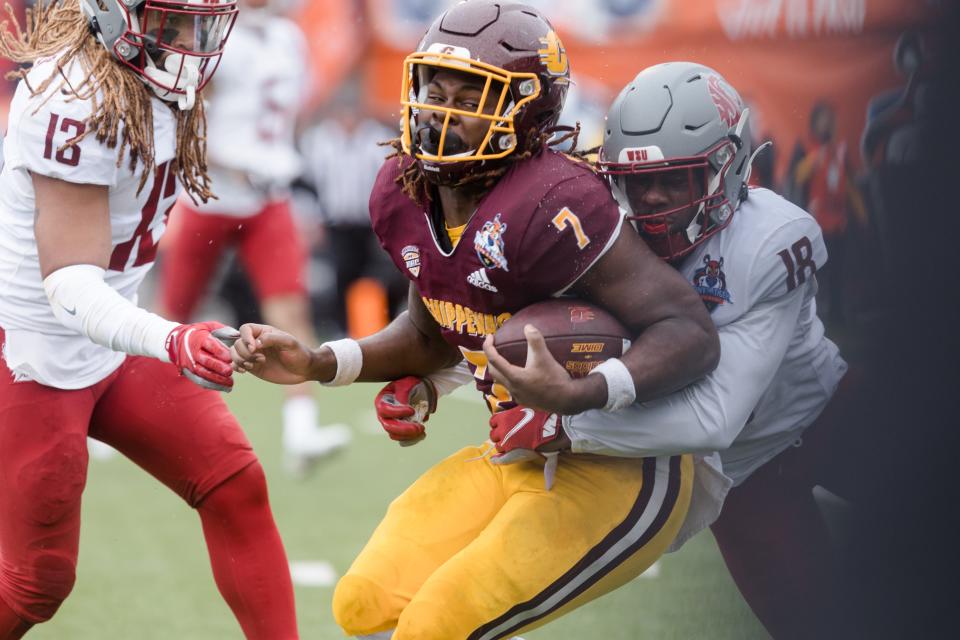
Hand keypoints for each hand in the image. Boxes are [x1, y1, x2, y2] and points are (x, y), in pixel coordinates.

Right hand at [166, 322, 236, 391]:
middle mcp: (193, 352)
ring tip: (230, 383)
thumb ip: (223, 330)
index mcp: (199, 339)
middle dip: (218, 367)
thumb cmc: (200, 332)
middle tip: (230, 371)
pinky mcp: (189, 372)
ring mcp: (190, 363)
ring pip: (203, 373)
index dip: (220, 352)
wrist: (178, 341)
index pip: (210, 345)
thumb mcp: (209, 326)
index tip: (230, 357)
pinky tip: (224, 388)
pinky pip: (200, 380)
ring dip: (217, 379)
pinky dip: (212, 385)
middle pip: (205, 361)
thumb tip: (238, 335)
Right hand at [231, 323, 314, 384]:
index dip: (245, 338)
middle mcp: (256, 342)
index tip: (255, 348)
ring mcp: (253, 355)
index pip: (245, 329)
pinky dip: (236, 367)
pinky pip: (236, 364)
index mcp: (264, 333)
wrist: (303, 370)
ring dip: (240, 360)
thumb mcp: (289, 343)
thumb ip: (272, 339)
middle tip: (262, 359)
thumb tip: (255, 342)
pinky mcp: (252, 366)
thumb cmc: (299, 353)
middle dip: (246, 352)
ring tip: (253, 365)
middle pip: (238, 343)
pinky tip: (246, 370)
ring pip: (234, 353)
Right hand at [374, 377, 436, 445]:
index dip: (397, 413)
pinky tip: (422, 435)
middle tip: (420, 427)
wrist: (419, 390)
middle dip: (405, 429)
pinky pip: (403, 439)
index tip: (412, 410)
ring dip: (409, 436)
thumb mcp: (406, 384)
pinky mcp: (399, 431)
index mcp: (382, 401)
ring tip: (422, 429)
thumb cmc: (410, 385)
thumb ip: (403, 395)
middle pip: (389, 427)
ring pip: (395, 435)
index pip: (385, 410)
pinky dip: (412, 439)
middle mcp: (384, 415)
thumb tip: (404, 407)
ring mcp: (391, 424)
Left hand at [483, 325, 599, 413]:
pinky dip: (510, 379)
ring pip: (501, 382)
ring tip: (505, 360)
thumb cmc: (554, 379)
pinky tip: (520, 375)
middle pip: (493, 372)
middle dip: (491, 359)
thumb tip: (528, 326)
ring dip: (500, 370)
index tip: (491, 337)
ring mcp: (518, 396)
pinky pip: (511, 388)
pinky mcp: (525, 401)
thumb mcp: (545, 357)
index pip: (494, 360)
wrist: (567, 400)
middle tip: (496, 348)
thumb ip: (535, 340)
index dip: (488, 346)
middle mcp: (512, 388)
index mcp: (514, 376)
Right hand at [488, 405, 564, 489]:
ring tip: (505, 426)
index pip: (498, 448)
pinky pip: (501, 412)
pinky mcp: (513, 409)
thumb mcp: (527, 455)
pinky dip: (502, 415)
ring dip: (497, 425)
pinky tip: (510, 417)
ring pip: (493, 422)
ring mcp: (507, 419)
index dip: (504, 448)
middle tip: (507, 437)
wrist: (555, 427)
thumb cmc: (544, 444)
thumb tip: (494, 461)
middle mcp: (504, 431)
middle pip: (493, 435)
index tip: (509, 448)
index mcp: (508, 444)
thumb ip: (510, 458)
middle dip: (499, 437)